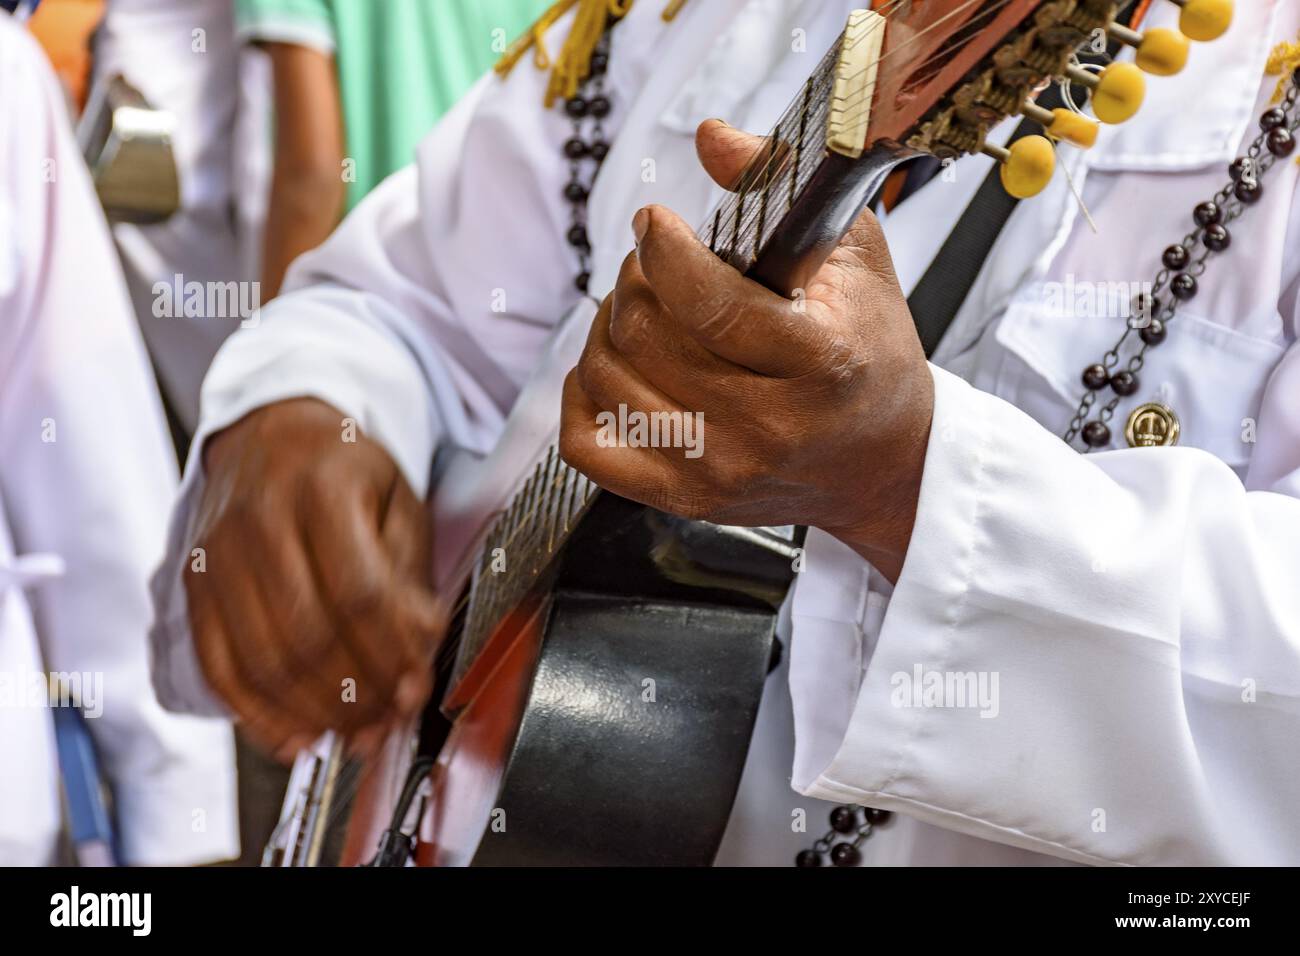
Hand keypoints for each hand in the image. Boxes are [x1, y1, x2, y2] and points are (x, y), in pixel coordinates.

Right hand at [186, 398, 438, 760]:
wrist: (270, 431)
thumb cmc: (344, 471)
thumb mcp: (397, 501)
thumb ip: (409, 576)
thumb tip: (418, 650)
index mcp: (323, 487)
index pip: (359, 591)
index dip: (390, 652)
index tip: (415, 688)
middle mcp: (260, 518)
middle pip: (308, 633)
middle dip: (355, 694)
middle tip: (387, 722)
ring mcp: (217, 554)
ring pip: (262, 659)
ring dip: (313, 714)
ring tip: (353, 735)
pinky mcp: (193, 584)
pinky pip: (218, 665)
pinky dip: (256, 714)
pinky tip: (294, 738)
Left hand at [559, 120, 933, 581]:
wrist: (882, 465)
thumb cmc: (868, 355)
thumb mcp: (856, 259)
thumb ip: (784, 188)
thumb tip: (710, 137)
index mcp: (821, 364)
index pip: (709, 305)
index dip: (662, 252)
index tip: (655, 225)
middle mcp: (769, 428)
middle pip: (646, 339)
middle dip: (634, 281)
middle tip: (651, 266)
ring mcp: (721, 472)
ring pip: (609, 382)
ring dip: (607, 329)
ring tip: (638, 310)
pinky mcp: (686, 500)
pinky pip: (588, 444)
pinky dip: (581, 395)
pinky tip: (611, 368)